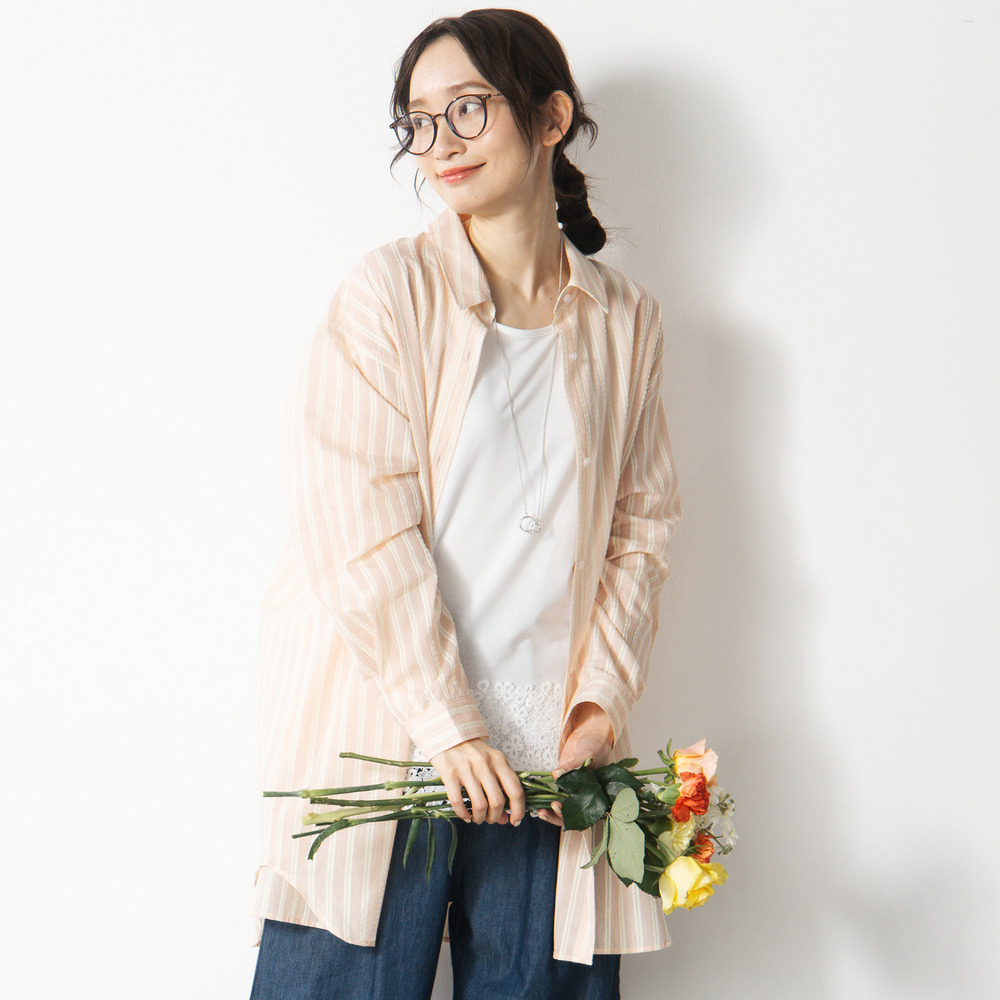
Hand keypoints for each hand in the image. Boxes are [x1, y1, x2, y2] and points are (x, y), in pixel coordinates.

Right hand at [429, 739, 525, 825]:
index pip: (515, 790)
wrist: (449, 734)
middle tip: (490, 819)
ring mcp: (467, 769)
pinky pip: (458, 801)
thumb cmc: (473, 752)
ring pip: (479, 804)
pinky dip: (463, 814)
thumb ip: (500, 787)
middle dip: (495, 817)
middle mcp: (485, 764)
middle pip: (497, 801)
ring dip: (480, 818)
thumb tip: (505, 818)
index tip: (515, 821)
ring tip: (477, 818)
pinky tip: (465, 815)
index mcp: (499, 761)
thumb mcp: (491, 763)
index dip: (518, 810)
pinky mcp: (450, 773)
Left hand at [536, 702, 614, 826]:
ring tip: (538, 811)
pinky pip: (556, 795)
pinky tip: (535, 803)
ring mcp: (576, 790)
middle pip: (574, 814)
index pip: (587, 812)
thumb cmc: (595, 742)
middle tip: (543, 811)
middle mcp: (588, 796)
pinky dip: (546, 799)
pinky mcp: (565, 784)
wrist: (590, 732)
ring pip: (564, 808)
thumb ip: (574, 765)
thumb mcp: (587, 752)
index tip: (556, 806)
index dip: (572, 814)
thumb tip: (557, 773)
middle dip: (557, 816)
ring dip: (550, 811)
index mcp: (600, 793)